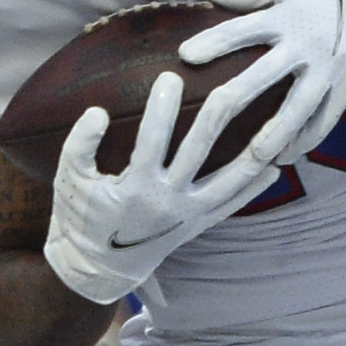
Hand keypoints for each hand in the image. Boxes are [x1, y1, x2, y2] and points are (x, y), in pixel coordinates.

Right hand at [42, 71, 286, 302]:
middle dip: (214, 116)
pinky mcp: (197, 225)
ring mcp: (187, 215)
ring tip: (277, 128)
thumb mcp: (68, 180)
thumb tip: (98, 112)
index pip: (152, 140)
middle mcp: (167, 201)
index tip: (170, 77)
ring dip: (252, 153)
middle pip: (198, 152)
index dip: (161, 109)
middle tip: (230, 85)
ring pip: (228, 181)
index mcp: (135, 188)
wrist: (97, 268)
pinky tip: (273, 169)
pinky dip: (252, 189)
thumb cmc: (80, 218)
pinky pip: (230, 205)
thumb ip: (79, 145)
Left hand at [176, 0, 345, 172]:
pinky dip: (307, 139)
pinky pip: (327, 118)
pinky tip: (286, 157)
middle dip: (238, 97)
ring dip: (277, 133)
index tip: (185, 56)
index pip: (244, 28)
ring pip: (301, 106)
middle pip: (268, 73)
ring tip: (254, 157)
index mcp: (285, 16)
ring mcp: (329, 68)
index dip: (215, 41)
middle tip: (210, 121)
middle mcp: (307, 43)